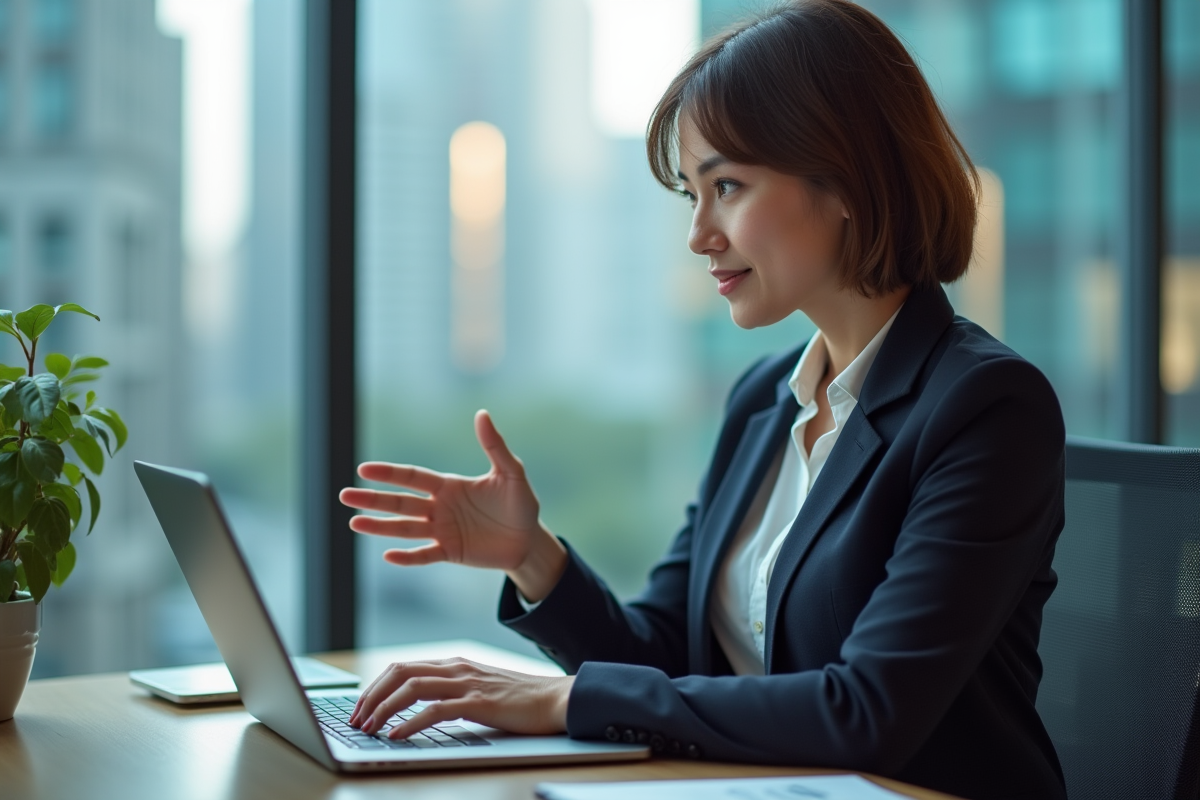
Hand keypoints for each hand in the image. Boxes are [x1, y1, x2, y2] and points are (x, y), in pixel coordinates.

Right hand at [339, 410, 567, 600]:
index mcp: (449, 486)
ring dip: (380, 526)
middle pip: (400, 502)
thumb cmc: (520, 503)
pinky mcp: (450, 553)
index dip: (390, 474)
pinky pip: (425, 555)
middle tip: (345, 496)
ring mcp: (442, 531)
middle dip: (373, 499)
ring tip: (354, 523)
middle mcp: (439, 508)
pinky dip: (408, 557)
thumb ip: (495, 446)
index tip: (364, 470)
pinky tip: (388, 555)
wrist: (529, 540)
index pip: (413, 478)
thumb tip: (482, 414)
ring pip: (405, 528)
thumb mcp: (511, 473)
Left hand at [348, 658, 574, 738]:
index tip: (361, 708)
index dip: (376, 687)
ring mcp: (467, 683)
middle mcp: (456, 668)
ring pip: (412, 688)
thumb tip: (421, 711)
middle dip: (372, 696)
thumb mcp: (480, 690)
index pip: (403, 668)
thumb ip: (453, 694)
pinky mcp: (478, 702)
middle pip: (400, 673)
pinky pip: (435, 711)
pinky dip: (410, 723)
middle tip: (356, 719)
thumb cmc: (520, 700)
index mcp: (455, 664)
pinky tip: (397, 736)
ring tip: (369, 728)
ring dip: (384, 708)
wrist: (556, 699)